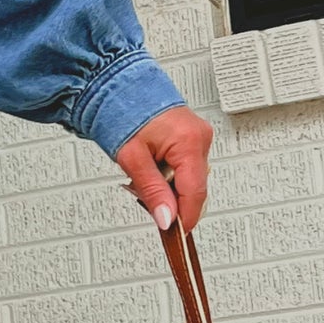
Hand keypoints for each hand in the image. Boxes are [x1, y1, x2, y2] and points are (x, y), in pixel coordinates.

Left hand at [116, 106, 213, 231]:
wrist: (122, 89)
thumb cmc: (125, 116)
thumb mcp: (133, 160)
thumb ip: (152, 192)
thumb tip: (167, 219)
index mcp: (189, 141)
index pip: (195, 193)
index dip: (184, 217)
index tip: (174, 233)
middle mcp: (200, 138)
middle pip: (194, 188)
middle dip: (172, 200)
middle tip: (145, 196)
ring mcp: (200, 137)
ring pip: (190, 181)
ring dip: (169, 188)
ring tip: (145, 175)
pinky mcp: (194, 139)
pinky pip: (187, 168)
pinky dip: (171, 177)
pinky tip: (154, 169)